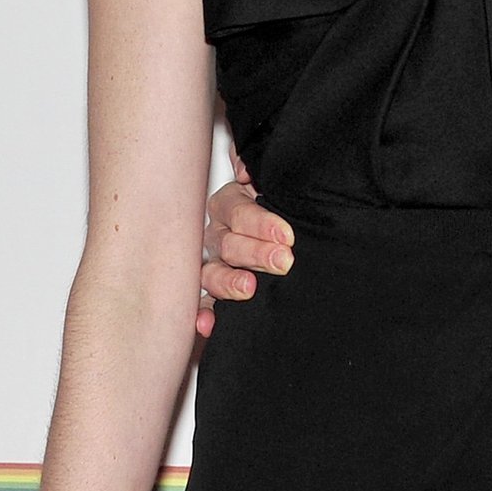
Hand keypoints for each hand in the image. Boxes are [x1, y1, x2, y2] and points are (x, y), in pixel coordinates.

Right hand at [196, 157, 293, 338]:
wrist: (288, 234)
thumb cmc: (277, 202)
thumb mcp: (272, 179)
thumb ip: (256, 166)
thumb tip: (246, 170)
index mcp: (230, 204)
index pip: (238, 211)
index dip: (260, 223)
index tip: (286, 235)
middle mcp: (218, 234)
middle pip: (227, 243)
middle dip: (255, 252)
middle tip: (283, 260)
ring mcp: (214, 264)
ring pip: (212, 273)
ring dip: (228, 280)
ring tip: (248, 287)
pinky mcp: (217, 292)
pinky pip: (204, 304)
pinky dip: (204, 315)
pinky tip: (207, 325)